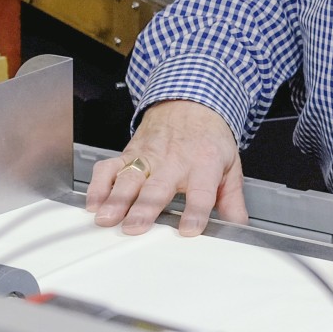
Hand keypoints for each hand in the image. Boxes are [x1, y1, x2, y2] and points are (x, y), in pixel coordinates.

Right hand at [86, 100, 249, 236]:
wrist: (190, 101)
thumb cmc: (208, 138)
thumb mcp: (230, 166)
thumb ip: (233, 200)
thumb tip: (239, 228)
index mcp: (203, 165)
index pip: (201, 192)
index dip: (195, 211)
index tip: (189, 230)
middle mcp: (174, 161)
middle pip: (157, 187)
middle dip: (144, 207)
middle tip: (134, 227)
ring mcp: (148, 157)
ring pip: (129, 178)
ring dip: (116, 199)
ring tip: (107, 218)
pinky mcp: (129, 153)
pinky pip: (109, 167)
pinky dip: (98, 184)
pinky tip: (93, 202)